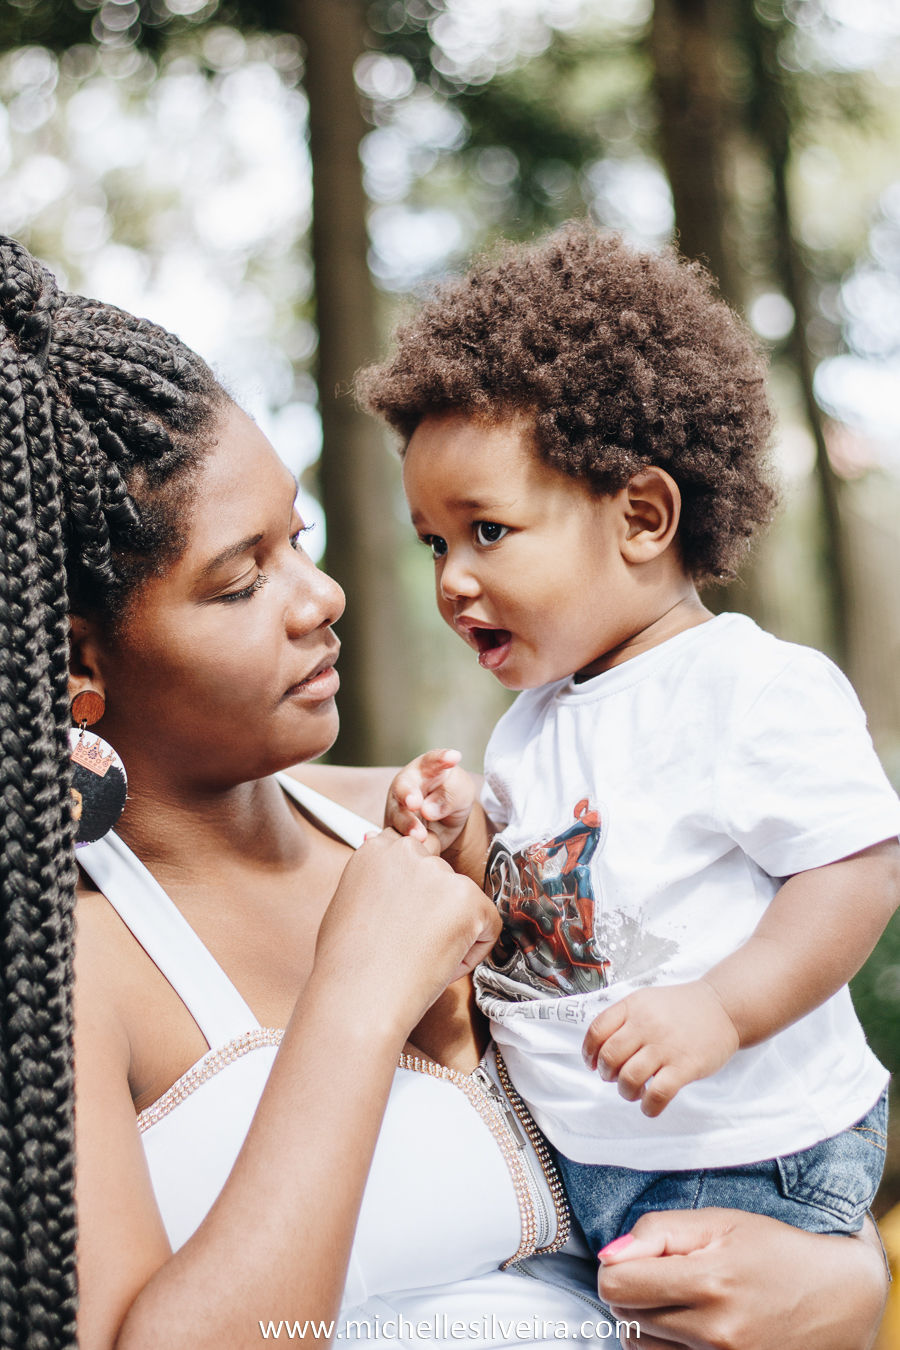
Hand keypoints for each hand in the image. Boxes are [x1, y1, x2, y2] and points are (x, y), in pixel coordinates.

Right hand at [314, 827, 500, 1032]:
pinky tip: (440, 964)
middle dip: (435, 910)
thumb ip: (378, 885)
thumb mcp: (350, 906)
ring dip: (452, 930)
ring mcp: (439, 873)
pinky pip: (488, 925)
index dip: (414, 893)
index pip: (414, 856)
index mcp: (376, 851)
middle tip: (410, 945)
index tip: (403, 917)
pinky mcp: (468, 898)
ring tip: (418, 958)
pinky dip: (472, 952)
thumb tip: (399, 889)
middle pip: (441, 879)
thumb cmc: (346, 967)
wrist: (357, 999)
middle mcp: (408, 852)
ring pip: (464, 902)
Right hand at [385, 750, 476, 852]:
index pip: (432, 760)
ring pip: (397, 814)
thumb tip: (428, 811)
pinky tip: (407, 848)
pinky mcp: (394, 828)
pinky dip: (398, 842)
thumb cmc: (452, 795)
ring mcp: (398, 807)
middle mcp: (408, 785)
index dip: (441, 759)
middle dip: (408, 794)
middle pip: (404, 786)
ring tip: (420, 835)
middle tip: (415, 803)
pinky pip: (393, 835)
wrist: (445, 820)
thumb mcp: (461, 792)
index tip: (453, 757)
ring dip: (407, 824)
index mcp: (426, 768)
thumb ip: (449, 797)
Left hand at [582, 981, 739, 1115]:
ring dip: (626, 1092)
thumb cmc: (683, 1008)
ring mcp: (665, 1046)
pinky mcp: (685, 1066)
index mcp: (633, 1006)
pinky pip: (658, 1093)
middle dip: (607, 1074)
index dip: (589, 1052)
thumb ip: (624, 1019)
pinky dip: (649, 1106)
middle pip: (609, 1057)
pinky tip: (650, 1106)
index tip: (592, 1064)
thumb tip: (600, 1049)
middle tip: (615, 1078)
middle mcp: (646, 1025)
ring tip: (634, 1091)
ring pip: (629, 1078)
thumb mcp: (647, 1000)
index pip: (597, 1031)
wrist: (723, 1007)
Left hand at [598, 1208, 888, 1349]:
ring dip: (648, 1323)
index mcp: (710, 1283)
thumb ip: (658, 1231)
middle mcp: (714, 1334)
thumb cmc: (776, 1250)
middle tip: (669, 1275)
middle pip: (626, 1317)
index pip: (617, 1286)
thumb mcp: (720, 1221)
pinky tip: (690, 1326)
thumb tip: (610, 1255)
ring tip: (684, 1300)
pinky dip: (667, 1346)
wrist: (837, 1298)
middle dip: (637, 1292)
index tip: (638, 1258)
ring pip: (640, 1347)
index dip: (619, 1267)